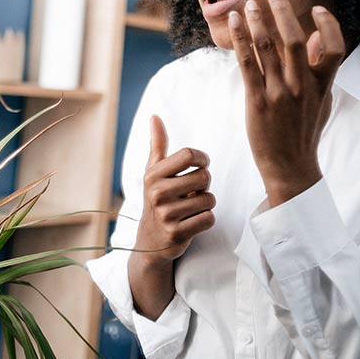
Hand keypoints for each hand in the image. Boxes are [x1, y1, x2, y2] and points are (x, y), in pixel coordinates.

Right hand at [132, 116, 215, 265]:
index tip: (200, 165)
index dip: (202, 159)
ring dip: (205, 204)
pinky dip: (206, 220)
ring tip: (190, 209)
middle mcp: (157, 193)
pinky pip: (209, 218)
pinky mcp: (178, 233)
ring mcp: (167, 214)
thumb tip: (155, 116)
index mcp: (153, 175)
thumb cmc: (157, 200)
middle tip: (191, 193)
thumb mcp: (154, 172)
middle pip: (204, 176)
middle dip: (203, 185)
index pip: (189, 154)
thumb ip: (158, 144)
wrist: (150, 242)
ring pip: (209, 199)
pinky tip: (192, 222)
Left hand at [227, 0, 344, 205]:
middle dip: (283, 12)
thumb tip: (314, 38)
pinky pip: (247, 62)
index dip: (329, 25)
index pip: (334, 48)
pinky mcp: (257, 101)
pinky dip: (241, 39)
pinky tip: (236, 22)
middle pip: (294, 40)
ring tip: (250, 4)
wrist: (290, 168)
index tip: (318, 9)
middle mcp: (302, 87)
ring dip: (257, 20)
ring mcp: (279, 94)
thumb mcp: (320, 102)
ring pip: (267, 47)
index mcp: (322, 86)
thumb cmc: (304, 132)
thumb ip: (318, 69)